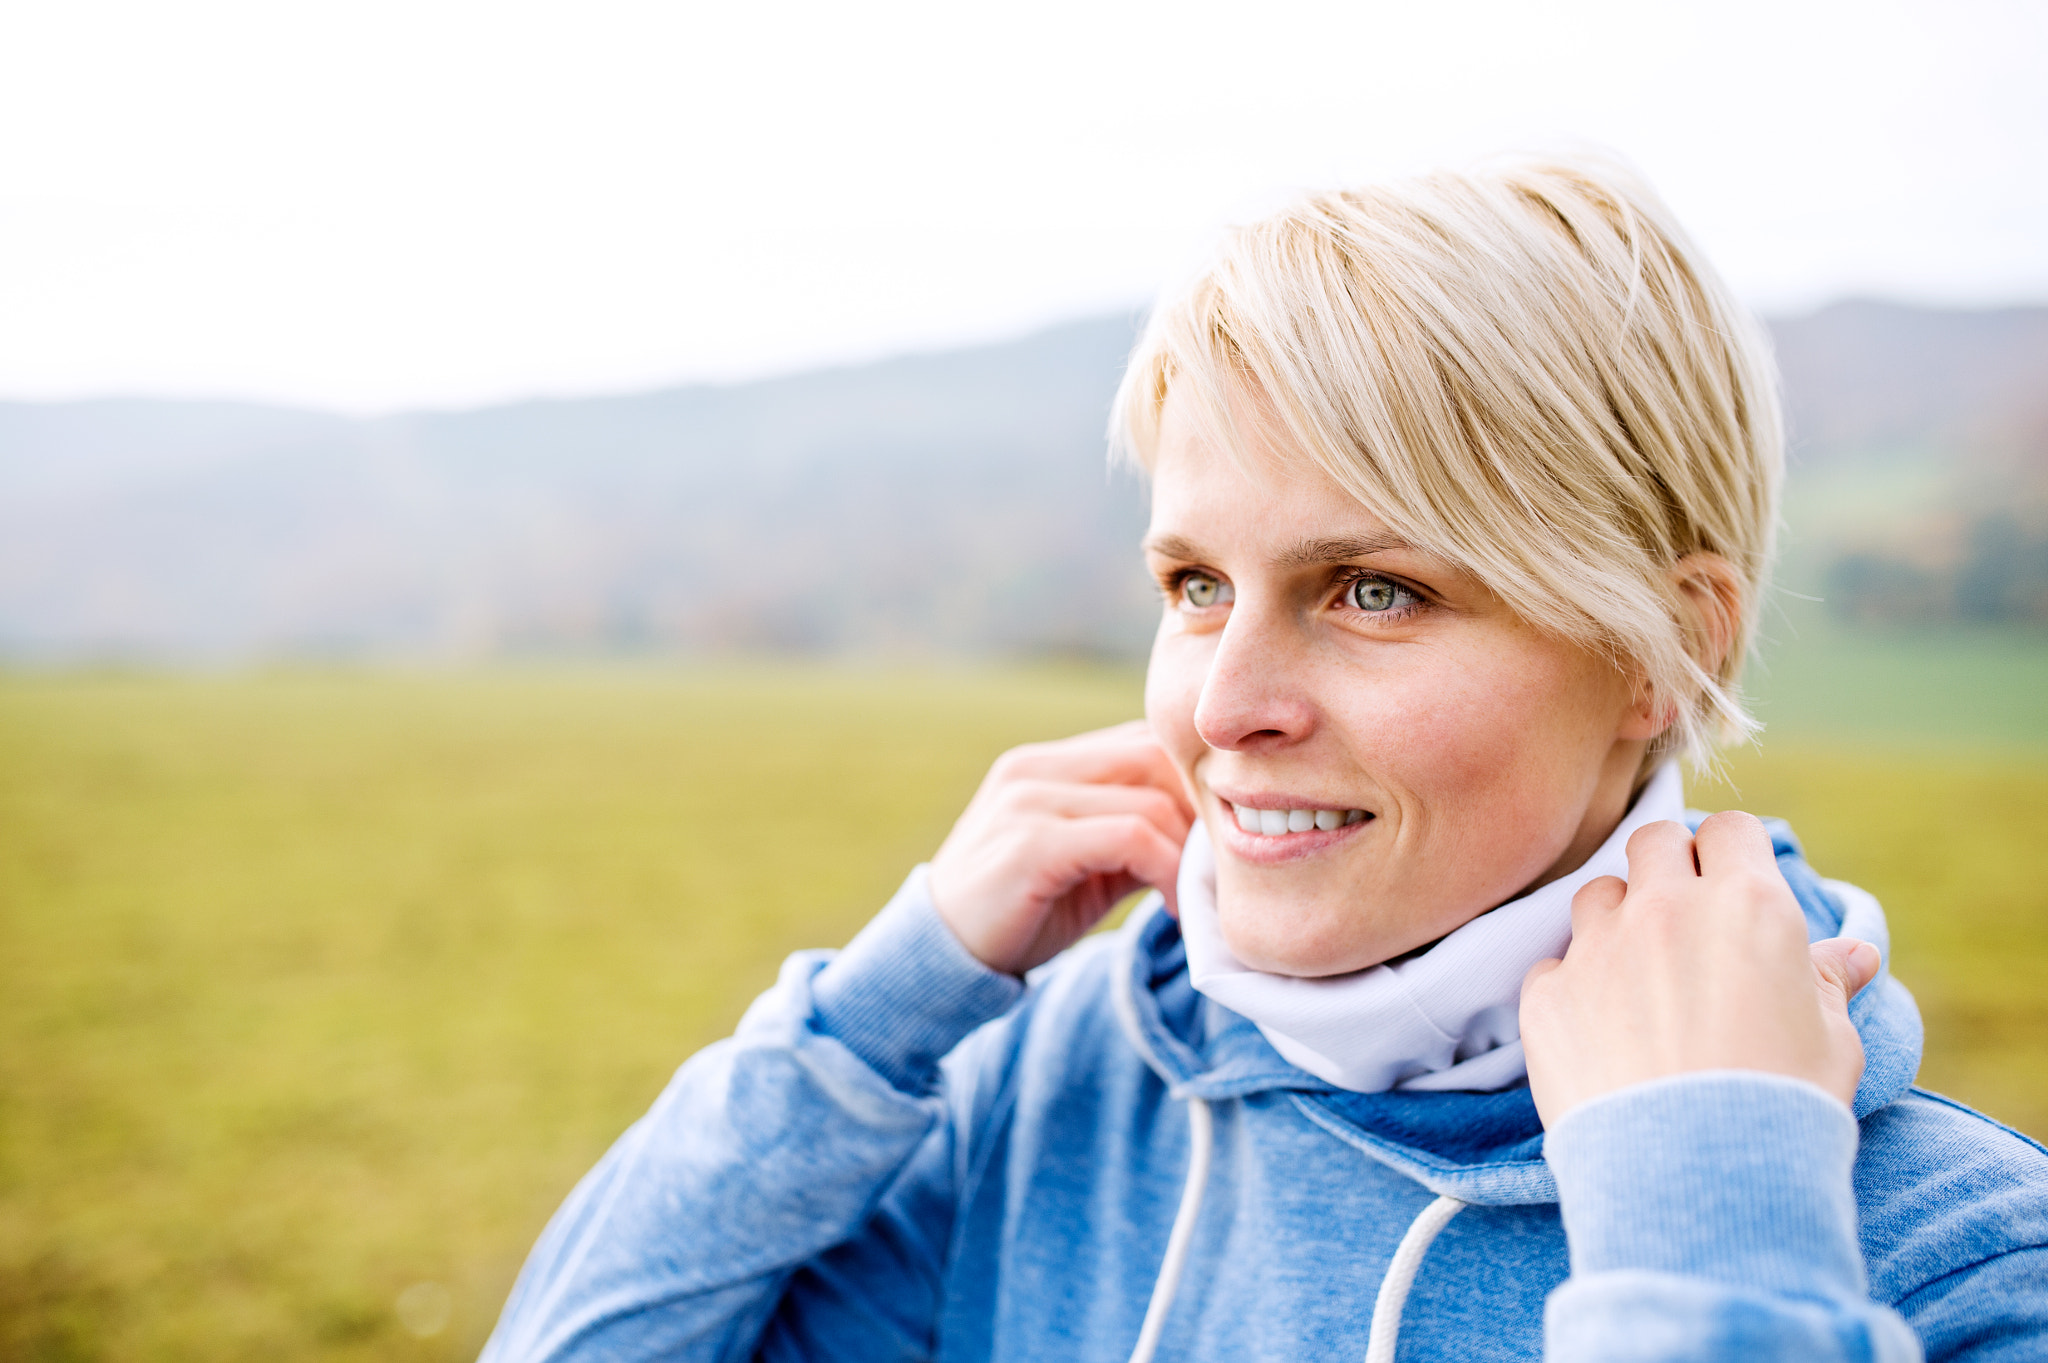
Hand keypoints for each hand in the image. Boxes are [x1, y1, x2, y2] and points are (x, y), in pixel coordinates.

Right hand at [929, 721, 1194, 975]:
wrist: (942, 955)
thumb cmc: (1021, 909)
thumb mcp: (1088, 863)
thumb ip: (1136, 834)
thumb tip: (1210, 831)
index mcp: (1048, 762)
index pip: (1143, 740)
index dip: (1192, 785)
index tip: (1215, 841)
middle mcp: (1035, 768)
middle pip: (1154, 758)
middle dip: (1197, 813)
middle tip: (1216, 867)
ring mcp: (1028, 801)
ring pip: (1148, 801)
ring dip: (1187, 853)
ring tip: (1193, 896)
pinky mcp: (1030, 843)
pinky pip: (1129, 838)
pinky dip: (1166, 870)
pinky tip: (1170, 906)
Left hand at [1519, 810, 1880, 1128]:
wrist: (1699, 1178)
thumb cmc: (1783, 1108)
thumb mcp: (1831, 1039)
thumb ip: (1828, 981)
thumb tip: (1855, 952)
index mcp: (1746, 904)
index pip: (1730, 830)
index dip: (1731, 853)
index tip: (1732, 883)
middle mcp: (1665, 909)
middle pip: (1654, 841)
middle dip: (1670, 867)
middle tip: (1686, 920)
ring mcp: (1597, 948)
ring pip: (1597, 894)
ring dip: (1618, 920)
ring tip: (1642, 980)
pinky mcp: (1546, 994)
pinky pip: (1554, 966)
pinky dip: (1574, 988)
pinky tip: (1600, 1033)